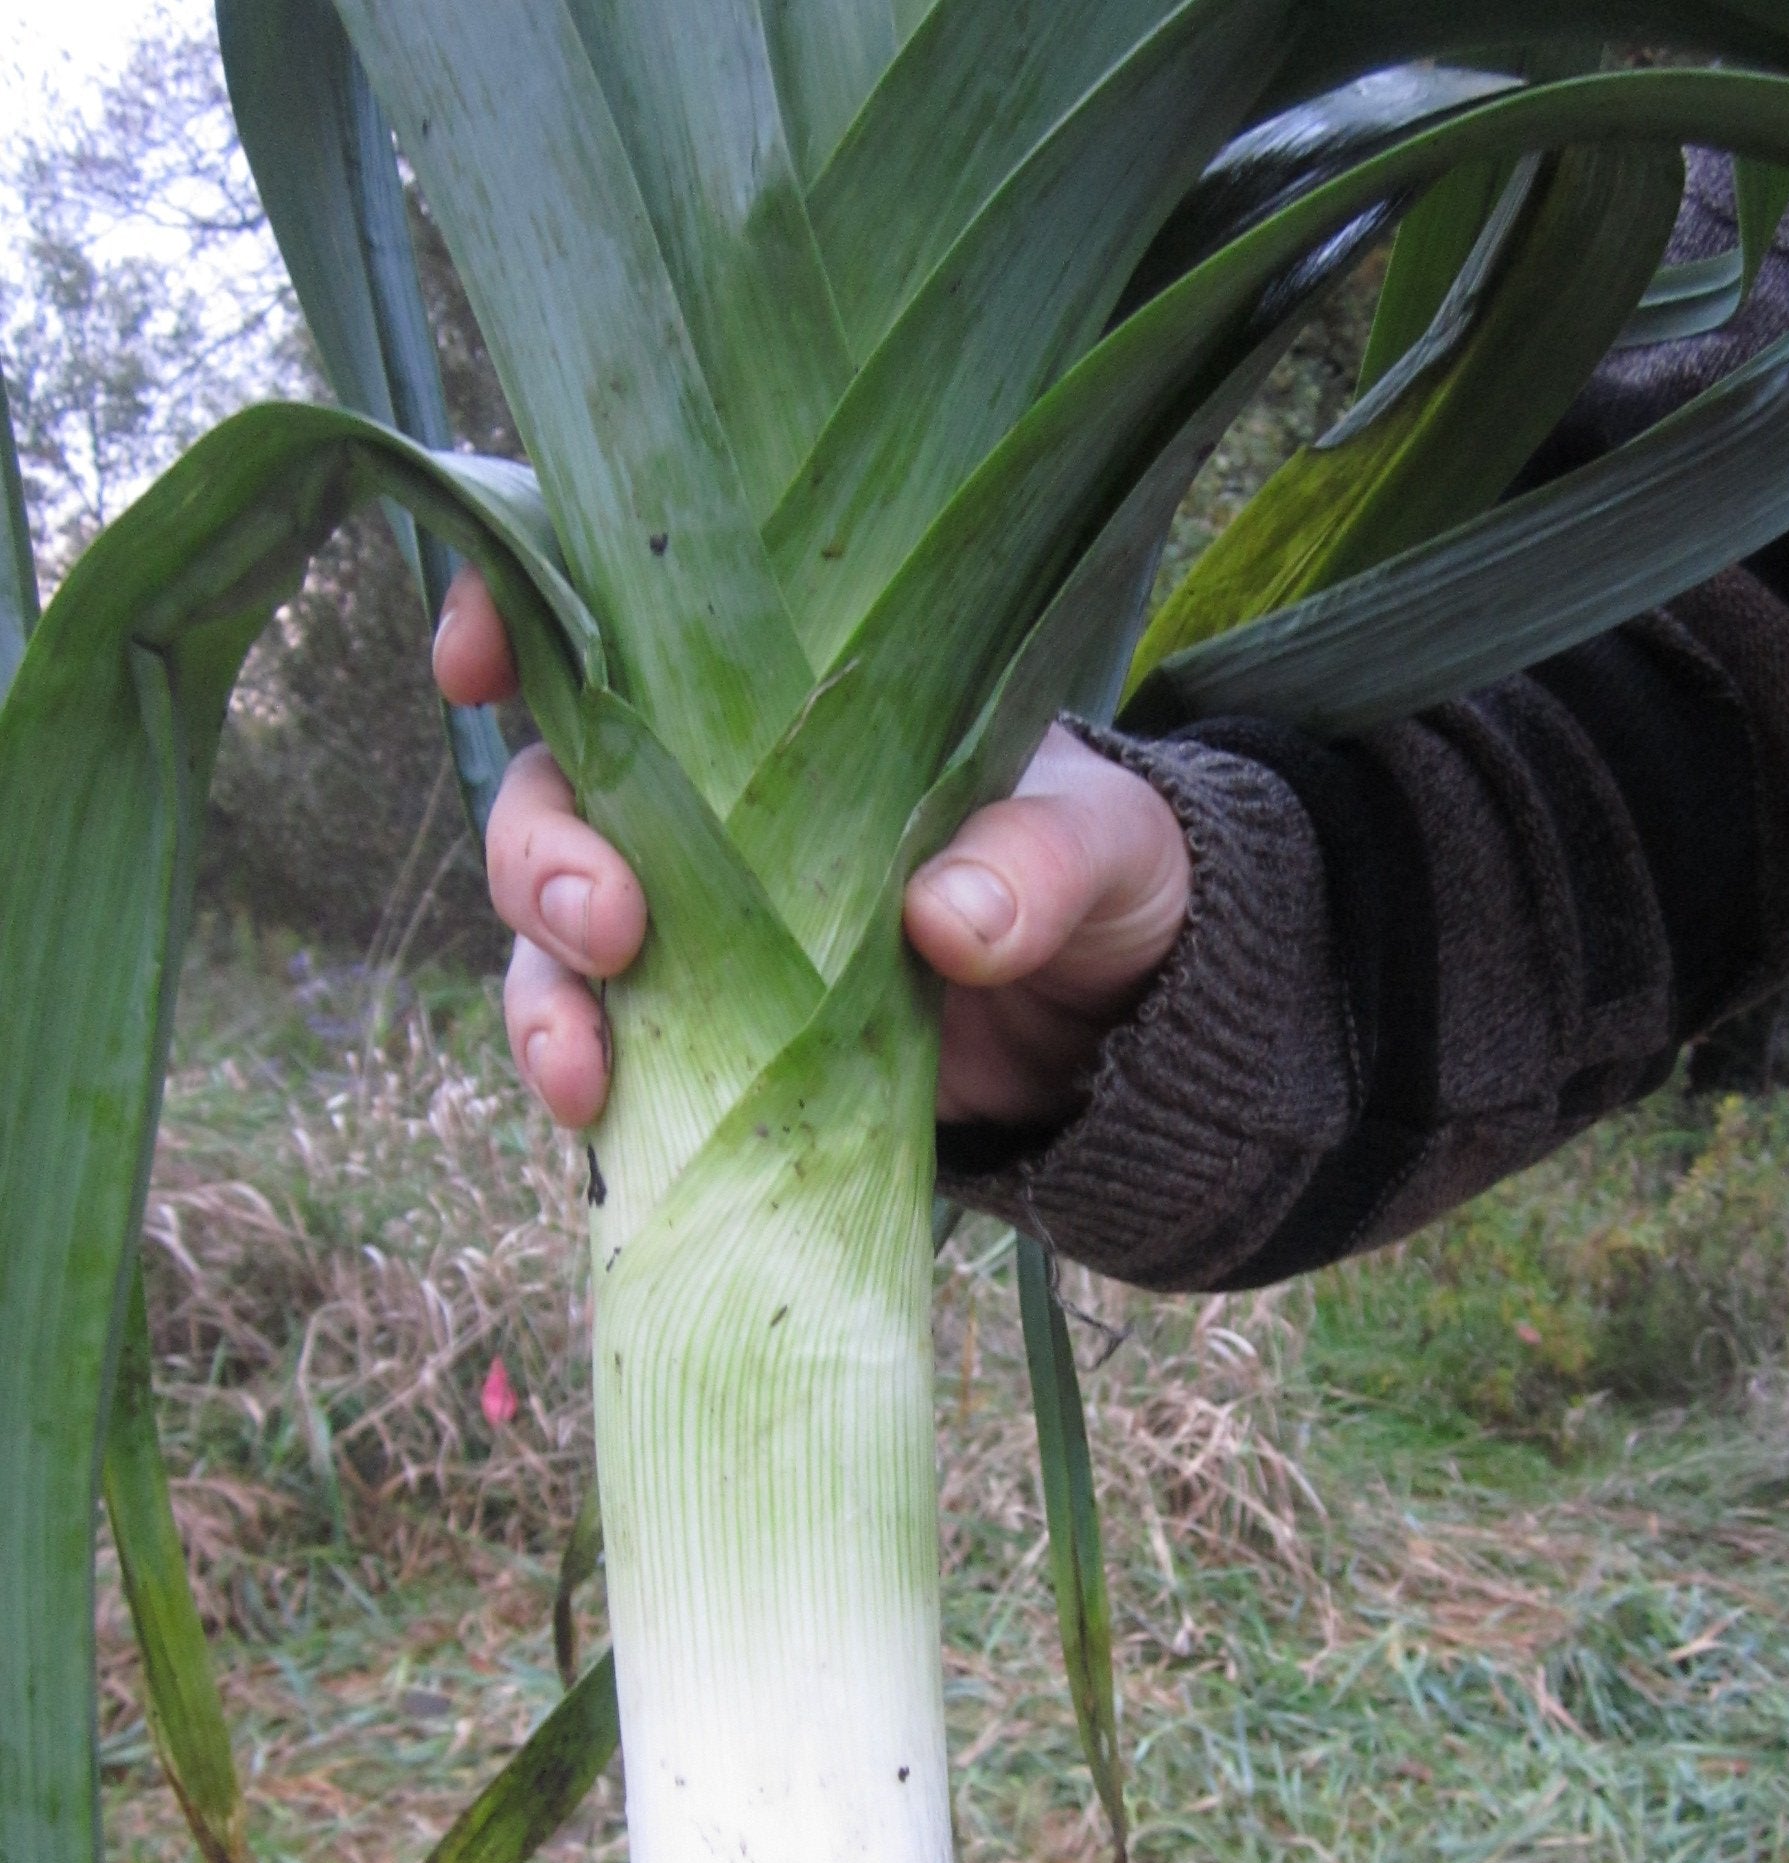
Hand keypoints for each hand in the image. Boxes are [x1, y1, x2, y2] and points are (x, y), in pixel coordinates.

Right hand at [433, 568, 1190, 1130]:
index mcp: (785, 705)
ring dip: (542, 998)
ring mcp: (698, 933)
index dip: (514, 622)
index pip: (619, 634)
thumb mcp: (1106, 843)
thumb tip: (947, 921)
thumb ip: (1040, 860)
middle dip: (542, 858)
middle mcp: (709, 808)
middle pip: (552, 801)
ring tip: (583, 1071)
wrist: (1119, 1032)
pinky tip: (598, 1120)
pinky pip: (611, 1059)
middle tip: (610, 923)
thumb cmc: (1105, 877)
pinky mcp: (711, 1048)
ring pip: (552, 943)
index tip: (473, 660)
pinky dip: (587, 1087)